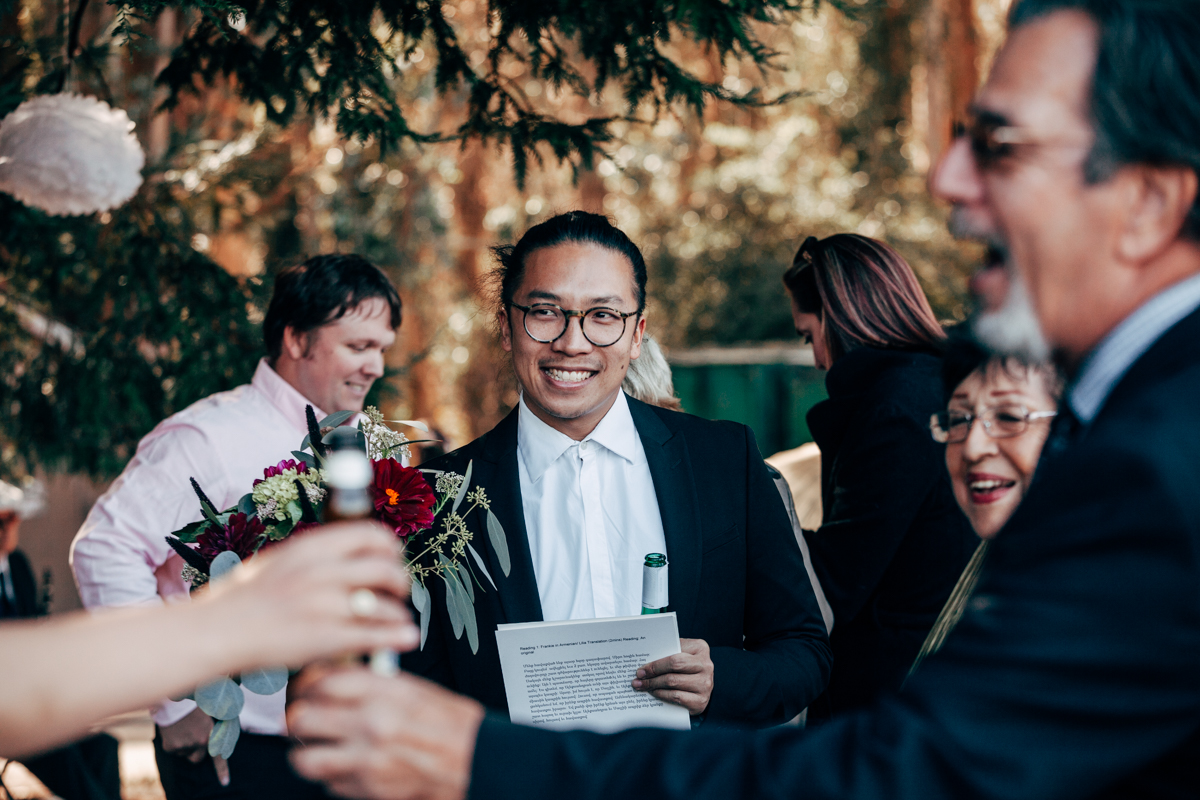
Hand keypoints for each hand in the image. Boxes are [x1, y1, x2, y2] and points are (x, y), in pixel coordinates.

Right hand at [159, 707, 229, 784]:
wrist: (173, 700)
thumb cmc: (193, 705)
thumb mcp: (209, 714)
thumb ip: (213, 729)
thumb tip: (216, 740)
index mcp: (210, 733)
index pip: (218, 756)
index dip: (222, 770)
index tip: (225, 783)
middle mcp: (198, 742)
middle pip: (197, 759)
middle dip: (195, 753)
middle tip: (192, 737)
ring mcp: (183, 746)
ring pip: (184, 754)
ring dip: (184, 746)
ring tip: (182, 729)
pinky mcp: (170, 747)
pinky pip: (173, 751)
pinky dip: (173, 744)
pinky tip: (174, 731)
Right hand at [198, 522, 419, 669]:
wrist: (214, 631)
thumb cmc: (242, 598)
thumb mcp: (279, 559)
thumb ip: (315, 554)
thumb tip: (348, 550)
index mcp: (312, 547)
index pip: (371, 534)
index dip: (391, 547)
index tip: (394, 557)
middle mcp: (322, 571)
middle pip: (386, 569)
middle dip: (400, 581)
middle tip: (399, 591)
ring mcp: (325, 605)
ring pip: (386, 605)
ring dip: (399, 613)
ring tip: (399, 620)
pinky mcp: (325, 637)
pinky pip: (375, 636)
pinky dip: (397, 636)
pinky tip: (407, 637)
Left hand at [288, 667, 483, 799]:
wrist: (475, 758)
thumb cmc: (449, 722)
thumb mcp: (411, 687)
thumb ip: (371, 683)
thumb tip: (334, 680)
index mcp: (383, 691)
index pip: (321, 681)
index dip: (306, 684)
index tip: (305, 688)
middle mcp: (370, 723)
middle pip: (303, 717)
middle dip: (297, 717)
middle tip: (301, 717)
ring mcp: (366, 759)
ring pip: (305, 757)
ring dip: (305, 751)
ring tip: (314, 746)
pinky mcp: (367, 789)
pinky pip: (329, 783)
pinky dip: (331, 775)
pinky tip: (345, 764)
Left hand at [632, 637, 713, 714]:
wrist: (701, 687)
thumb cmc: (686, 667)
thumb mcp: (681, 654)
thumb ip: (667, 653)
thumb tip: (644, 660)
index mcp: (700, 648)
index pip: (674, 656)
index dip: (655, 663)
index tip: (641, 668)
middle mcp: (706, 666)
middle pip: (674, 668)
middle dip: (653, 673)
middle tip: (639, 678)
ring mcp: (705, 684)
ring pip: (673, 683)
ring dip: (653, 685)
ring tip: (642, 686)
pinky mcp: (701, 701)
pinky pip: (677, 697)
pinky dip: (662, 695)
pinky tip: (653, 693)